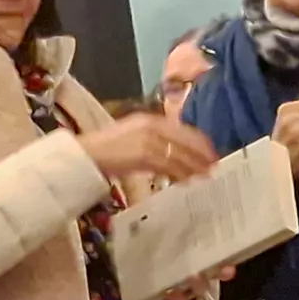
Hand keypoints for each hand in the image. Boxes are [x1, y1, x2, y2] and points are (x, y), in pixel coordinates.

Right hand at [78, 113, 217, 187]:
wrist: (85, 155)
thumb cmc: (105, 148)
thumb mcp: (132, 136)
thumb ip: (154, 139)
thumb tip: (175, 152)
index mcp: (151, 120)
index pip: (184, 130)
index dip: (201, 142)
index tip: (211, 153)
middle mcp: (153, 126)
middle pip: (186, 141)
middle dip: (202, 155)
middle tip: (214, 166)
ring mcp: (149, 141)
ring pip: (180, 155)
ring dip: (194, 167)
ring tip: (204, 176)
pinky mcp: (144, 155)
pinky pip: (169, 166)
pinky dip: (180, 174)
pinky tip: (187, 180)